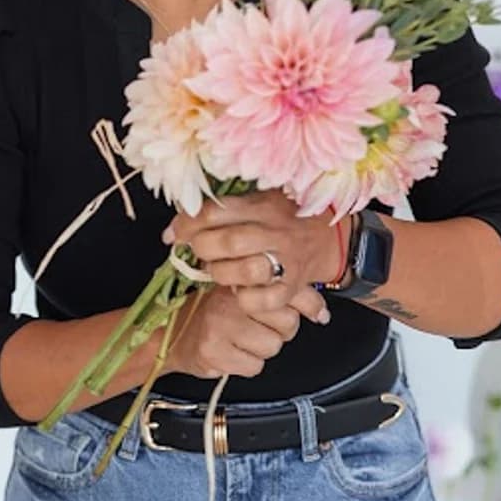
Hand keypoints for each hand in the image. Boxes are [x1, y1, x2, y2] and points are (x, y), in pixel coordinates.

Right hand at [162, 282, 326, 380]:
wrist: (169, 334)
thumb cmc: (210, 313)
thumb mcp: (242, 293)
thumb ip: (279, 294)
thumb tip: (321, 310)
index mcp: (239, 280)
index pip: (288, 290)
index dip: (306, 305)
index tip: (316, 313)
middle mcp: (230, 298)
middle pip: (287, 323)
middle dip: (280, 331)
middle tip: (259, 327)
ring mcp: (220, 325)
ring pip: (272, 347)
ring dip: (261, 349)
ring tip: (241, 339)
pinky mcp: (213, 351)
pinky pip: (253, 366)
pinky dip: (246, 364)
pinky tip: (231, 353)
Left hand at [163, 187, 345, 300]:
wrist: (327, 237)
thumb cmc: (282, 216)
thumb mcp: (256, 200)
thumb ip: (219, 211)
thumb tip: (173, 231)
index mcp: (262, 206)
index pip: (215, 211)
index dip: (187, 224)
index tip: (175, 234)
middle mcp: (275, 232)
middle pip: (228, 241)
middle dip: (202, 248)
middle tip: (199, 251)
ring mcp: (286, 260)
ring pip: (245, 271)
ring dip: (221, 273)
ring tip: (218, 269)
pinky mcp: (292, 287)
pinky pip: (263, 300)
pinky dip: (245, 298)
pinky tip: (240, 290)